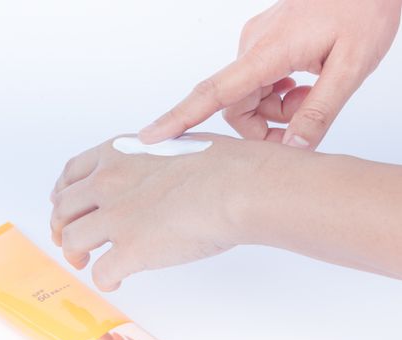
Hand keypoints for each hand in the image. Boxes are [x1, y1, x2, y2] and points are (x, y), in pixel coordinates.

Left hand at [50, 133, 271, 291]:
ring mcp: (116, 216)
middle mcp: (107, 182)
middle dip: (61, 227)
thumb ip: (145, 158)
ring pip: (71, 241)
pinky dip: (104, 280)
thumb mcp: (170, 142)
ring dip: (74, 254)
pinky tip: (116, 281)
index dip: (62, 193)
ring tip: (85, 262)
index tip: (65, 206)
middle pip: (62, 209)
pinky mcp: (131, 250)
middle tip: (70, 241)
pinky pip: (100, 273)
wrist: (235, 185)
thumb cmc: (218, 163)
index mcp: (116, 153)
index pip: (71, 174)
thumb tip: (145, 173)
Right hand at [139, 0, 400, 149]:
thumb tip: (293, 149)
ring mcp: (258, 45)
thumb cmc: (364, 9)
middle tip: (301, 126)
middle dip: (263, 125)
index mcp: (268, 51)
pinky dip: (278, 94)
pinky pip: (259, 82)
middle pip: (236, 105)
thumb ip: (319, 111)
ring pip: (249, 96)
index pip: (214, 91)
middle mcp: (253, 47)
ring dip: (276, 108)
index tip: (153, 135)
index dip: (180, 117)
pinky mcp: (265, 45)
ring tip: (310, 94)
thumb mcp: (351, 66)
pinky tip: (303, 83)